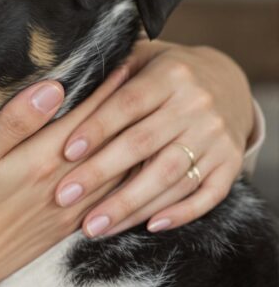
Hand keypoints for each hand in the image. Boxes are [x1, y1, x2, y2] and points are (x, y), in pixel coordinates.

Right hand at [0, 67, 129, 286]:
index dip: (106, 87)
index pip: (85, 116)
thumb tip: (52, 88)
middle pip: (107, 141)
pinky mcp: (61, 228)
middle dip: (128, 109)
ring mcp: (65, 211)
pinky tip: (127, 170)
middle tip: (147, 82)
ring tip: (144, 117)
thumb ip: (14, 122)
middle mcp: (62, 186)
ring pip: (115, 172)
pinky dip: (123, 179)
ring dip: (131, 142)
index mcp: (40, 161)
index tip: (126, 60)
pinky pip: (107, 200)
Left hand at [55, 40, 253, 236]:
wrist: (227, 82)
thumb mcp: (139, 59)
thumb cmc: (162, 74)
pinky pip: (207, 194)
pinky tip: (148, 226)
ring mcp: (216, 136)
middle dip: (100, 173)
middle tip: (64, 197)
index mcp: (169, 75)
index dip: (96, 128)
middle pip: (143, 144)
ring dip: (129, 205)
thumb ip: (107, 75)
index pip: (127, 104)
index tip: (65, 152)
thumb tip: (56, 91)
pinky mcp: (231, 162)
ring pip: (171, 176)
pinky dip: (180, 213)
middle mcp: (197, 105)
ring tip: (92, 227)